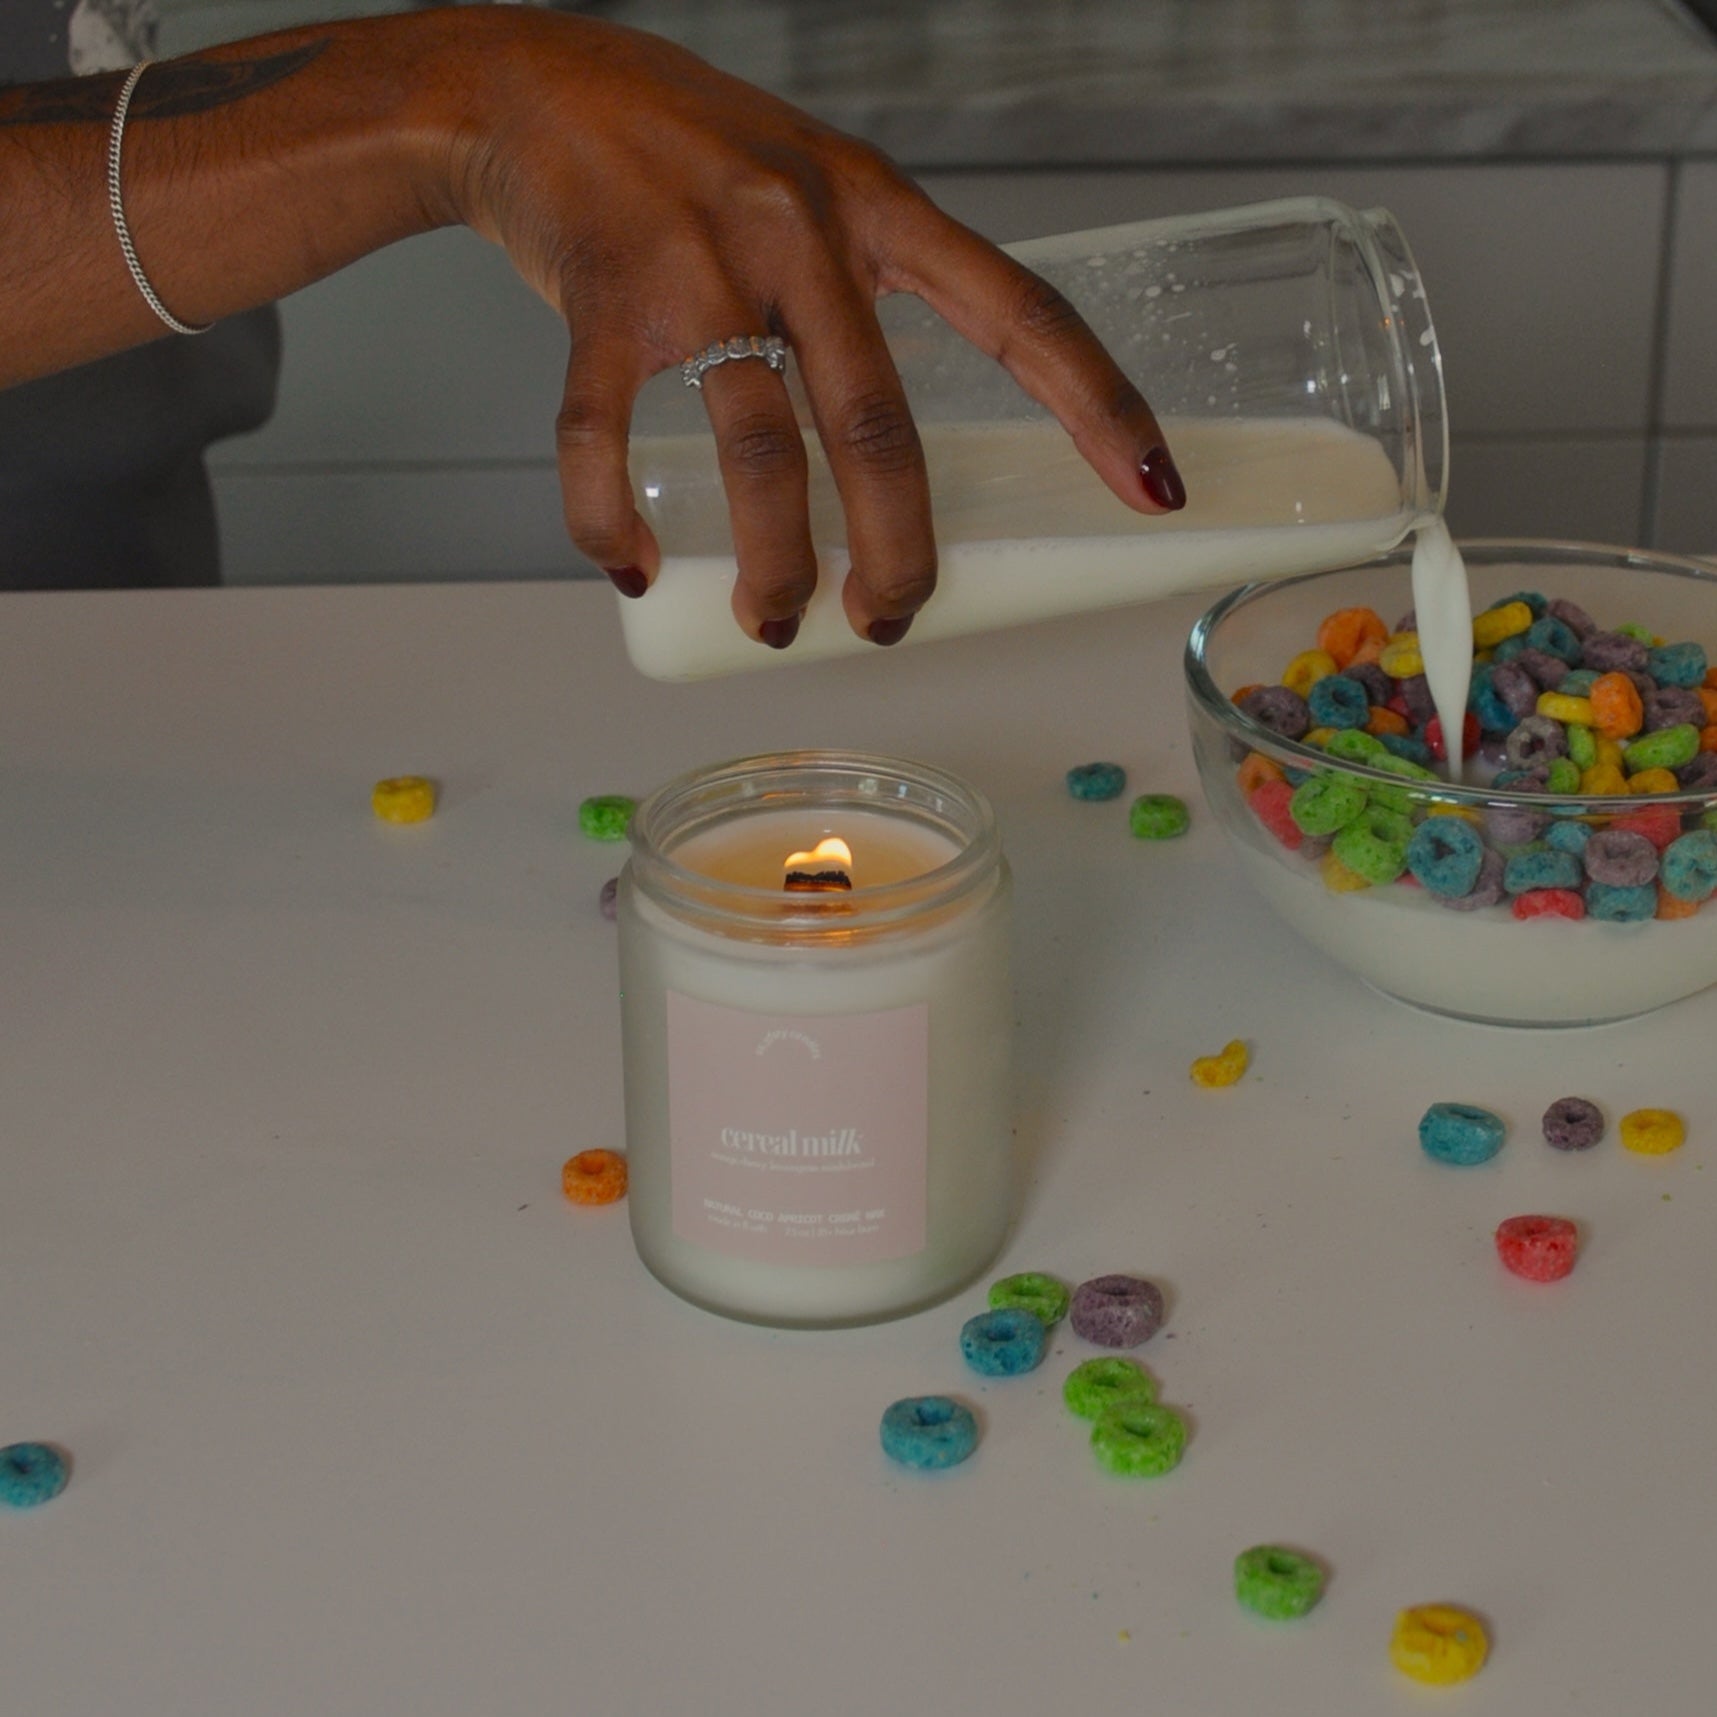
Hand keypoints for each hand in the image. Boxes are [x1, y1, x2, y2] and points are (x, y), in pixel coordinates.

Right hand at [436, 11, 1182, 647]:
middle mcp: (802, 233)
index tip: (1154, 489)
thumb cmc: (688, 151)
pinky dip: (612, 520)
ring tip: (774, 622)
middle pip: (881, 427)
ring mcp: (700, 265)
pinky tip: (633, 565)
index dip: (1098, 405)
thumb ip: (866, 282)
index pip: (1019, 311)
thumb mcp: (811, 187)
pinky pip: (603, 439)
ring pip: (762, 452)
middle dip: (897, 550)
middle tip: (889, 619)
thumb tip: (891, 433)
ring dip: (775, 562)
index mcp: (878, 208)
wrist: (532, 83)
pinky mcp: (602, 301)